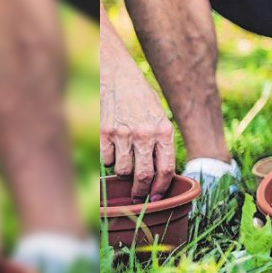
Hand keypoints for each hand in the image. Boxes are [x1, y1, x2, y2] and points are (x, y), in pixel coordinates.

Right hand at [99, 64, 174, 200]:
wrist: (118, 75)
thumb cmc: (141, 98)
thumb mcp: (159, 116)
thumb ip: (161, 141)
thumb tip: (161, 174)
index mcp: (164, 130)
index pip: (166, 169)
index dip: (161, 188)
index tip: (157, 197)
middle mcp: (145, 134)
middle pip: (144, 176)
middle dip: (141, 191)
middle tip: (139, 196)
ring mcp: (124, 134)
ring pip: (123, 171)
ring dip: (124, 173)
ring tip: (126, 164)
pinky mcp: (105, 133)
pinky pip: (107, 160)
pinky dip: (109, 160)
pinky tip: (113, 150)